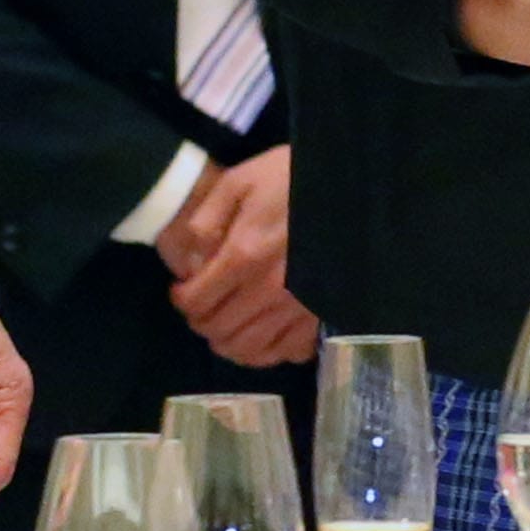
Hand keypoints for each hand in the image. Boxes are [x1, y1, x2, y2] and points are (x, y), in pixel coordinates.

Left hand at [157, 148, 316, 367]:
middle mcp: (270, 290)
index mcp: (244, 256)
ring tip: (228, 324)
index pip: (196, 302)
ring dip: (230, 342)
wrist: (348, 186)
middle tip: (203, 306)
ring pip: (250, 350)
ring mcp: (299, 306)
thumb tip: (188, 262)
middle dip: (201, 321)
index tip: (182, 289)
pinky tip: (265, 331)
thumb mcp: (240, 181)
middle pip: (218, 331)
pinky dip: (271, 349)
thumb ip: (206, 219)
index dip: (181, 299)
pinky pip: (289, 351)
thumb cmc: (291, 180)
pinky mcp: (322, 313)